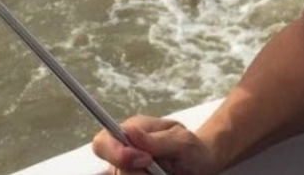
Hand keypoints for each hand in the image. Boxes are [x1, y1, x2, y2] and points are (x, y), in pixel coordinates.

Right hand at [91, 116, 220, 174]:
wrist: (201, 166)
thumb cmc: (190, 149)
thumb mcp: (181, 141)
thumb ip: (156, 140)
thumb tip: (130, 132)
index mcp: (129, 133)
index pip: (102, 143)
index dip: (116, 153)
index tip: (145, 159)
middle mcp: (123, 156)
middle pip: (115, 172)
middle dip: (139, 174)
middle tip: (162, 171)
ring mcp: (128, 173)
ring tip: (166, 173)